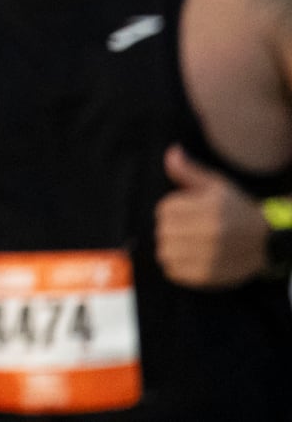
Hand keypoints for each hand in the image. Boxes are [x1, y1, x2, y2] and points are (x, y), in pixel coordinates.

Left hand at [156, 145, 271, 287]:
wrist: (266, 243)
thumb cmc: (237, 209)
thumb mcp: (217, 185)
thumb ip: (190, 171)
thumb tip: (171, 152)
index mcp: (211, 209)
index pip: (165, 209)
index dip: (171, 208)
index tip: (184, 211)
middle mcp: (211, 234)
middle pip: (163, 231)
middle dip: (169, 227)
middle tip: (184, 228)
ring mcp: (210, 258)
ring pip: (165, 252)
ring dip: (169, 247)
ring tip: (185, 242)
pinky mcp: (208, 278)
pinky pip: (174, 272)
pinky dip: (175, 265)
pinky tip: (188, 257)